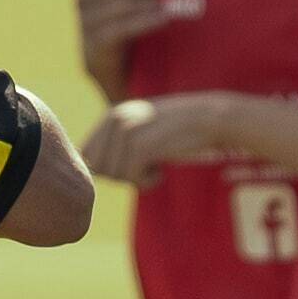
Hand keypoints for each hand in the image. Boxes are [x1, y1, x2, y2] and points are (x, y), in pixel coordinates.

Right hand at [76, 0, 182, 70]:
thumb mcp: (132, 1)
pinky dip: (145, 21)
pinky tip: (164, 20)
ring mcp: (85, 27)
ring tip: (168, 12)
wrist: (123, 83)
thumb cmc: (134, 36)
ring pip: (121, 4)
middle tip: (165, 1)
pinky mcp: (94, 50)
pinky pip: (120, 28)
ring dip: (149, 6)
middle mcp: (81, 0)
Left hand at [82, 92, 237, 184]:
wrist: (209, 119)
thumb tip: (91, 169)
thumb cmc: (178, 130)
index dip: (109, 168)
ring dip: (136, 179)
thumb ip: (115, 144)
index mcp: (112, 116)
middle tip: (146, 166)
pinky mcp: (141, 146)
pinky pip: (132, 179)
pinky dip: (148, 182)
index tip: (136, 162)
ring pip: (115, 176)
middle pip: (99, 169)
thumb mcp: (142, 129)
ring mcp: (127, 132)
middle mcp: (115, 120)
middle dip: (120, 175)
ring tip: (156, 164)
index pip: (88, 155)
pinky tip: (162, 170)